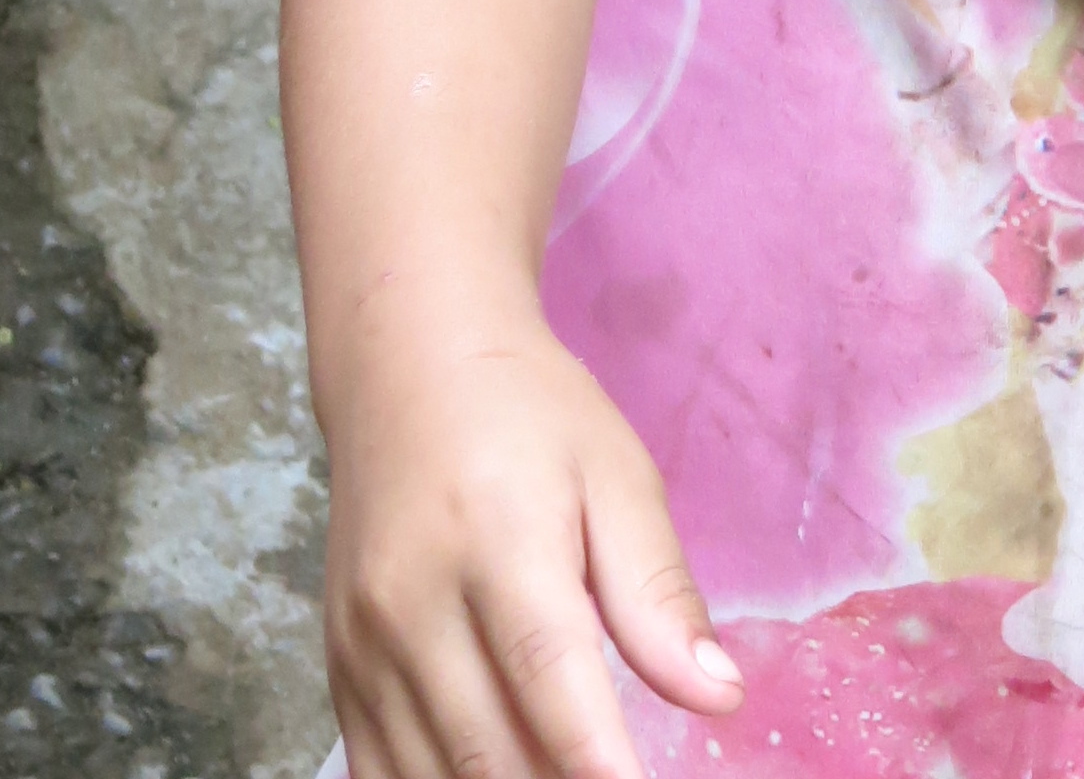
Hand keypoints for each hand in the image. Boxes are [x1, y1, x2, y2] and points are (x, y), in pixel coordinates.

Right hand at [323, 297, 741, 778]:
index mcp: (498, 537)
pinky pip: (382, 772)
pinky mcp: (338, 670)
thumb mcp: (616, 474)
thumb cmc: (529, 415)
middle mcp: (414, 600)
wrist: (407, 370)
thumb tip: (720, 697)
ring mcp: (365, 644)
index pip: (547, 674)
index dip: (597, 759)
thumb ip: (658, 591)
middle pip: (488, 747)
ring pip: (434, 776)